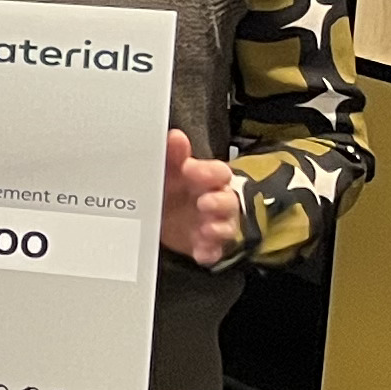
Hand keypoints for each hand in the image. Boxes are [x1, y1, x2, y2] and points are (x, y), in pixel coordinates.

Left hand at [161, 127, 243, 268]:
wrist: (162, 217)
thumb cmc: (171, 188)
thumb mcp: (168, 170)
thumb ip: (173, 155)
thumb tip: (175, 136)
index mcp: (205, 179)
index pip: (218, 172)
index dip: (208, 171)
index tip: (190, 170)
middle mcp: (215, 200)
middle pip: (228, 200)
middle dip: (219, 202)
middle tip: (204, 203)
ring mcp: (213, 224)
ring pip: (225, 226)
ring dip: (217, 228)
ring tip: (207, 229)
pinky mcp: (206, 245)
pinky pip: (214, 251)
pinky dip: (209, 252)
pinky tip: (202, 253)